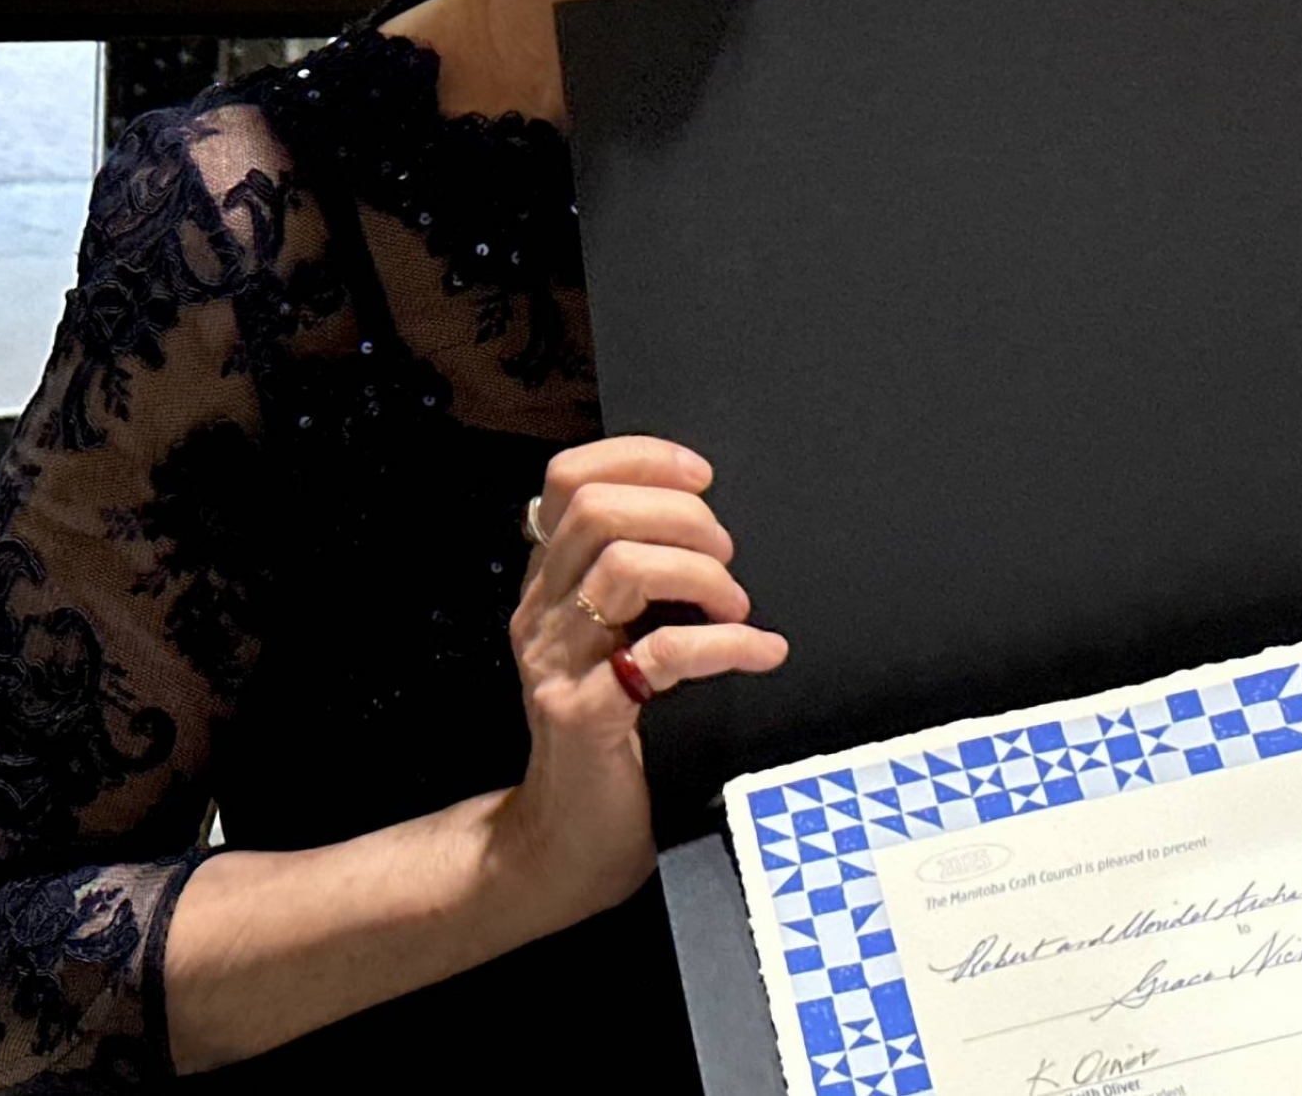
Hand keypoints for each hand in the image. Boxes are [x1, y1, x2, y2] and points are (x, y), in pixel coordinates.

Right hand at [502, 436, 788, 918]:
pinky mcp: (584, 716)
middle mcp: (541, 612)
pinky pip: (659, 655)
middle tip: (728, 557)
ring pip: (624, 568)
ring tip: (738, 605)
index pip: (569, 478)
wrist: (565, 843)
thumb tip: (709, 521)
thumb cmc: (611, 737)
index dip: (640, 458)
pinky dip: (725, 643)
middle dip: (682, 517)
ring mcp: (557, 663)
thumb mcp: (612, 644)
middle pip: (599, 511)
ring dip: (701, 574)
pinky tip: (760, 650)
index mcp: (548, 583)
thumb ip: (634, 584)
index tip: (702, 477)